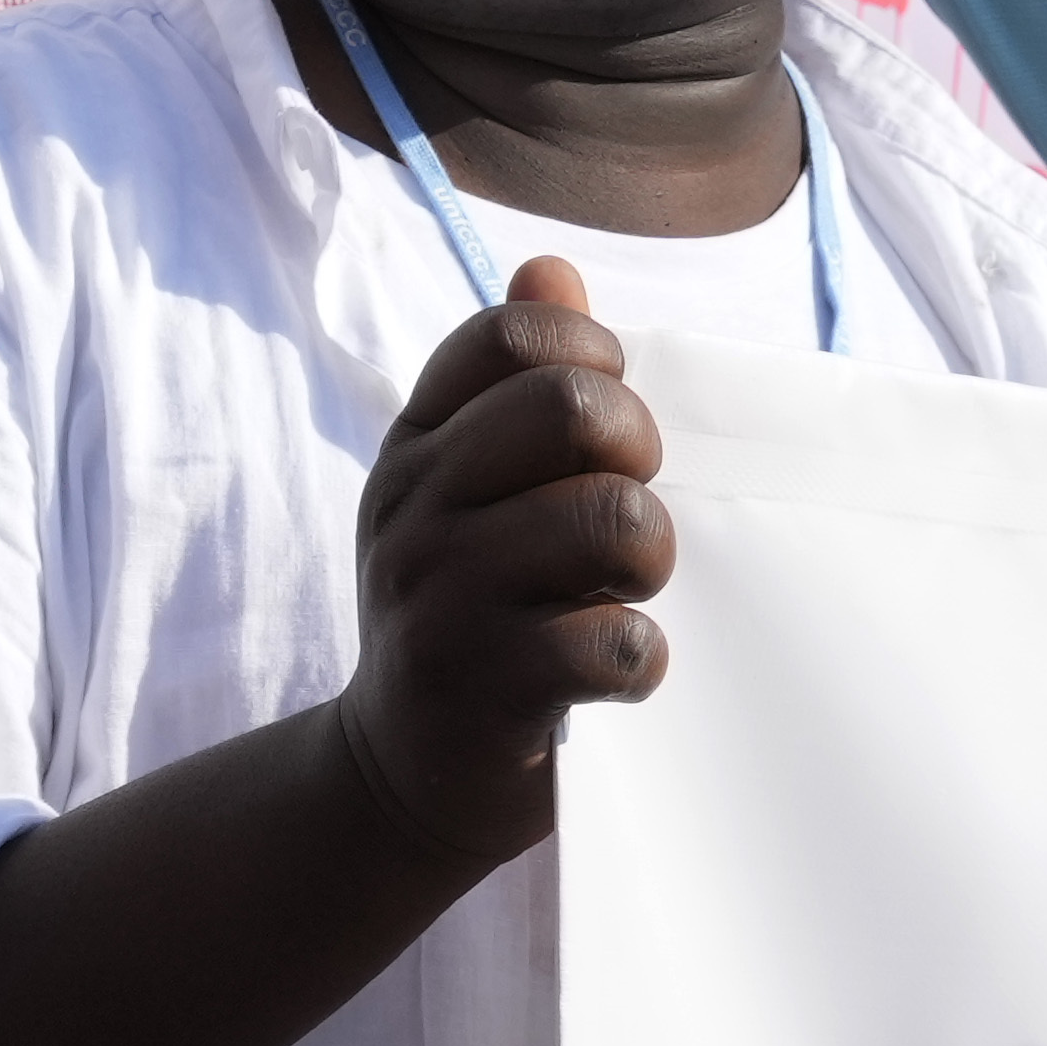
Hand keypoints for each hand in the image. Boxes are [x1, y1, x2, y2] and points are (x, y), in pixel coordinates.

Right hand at [332, 255, 668, 868]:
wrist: (397, 776)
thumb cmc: (461, 617)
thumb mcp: (458, 494)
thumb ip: (505, 386)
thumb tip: (550, 269)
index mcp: (414, 448)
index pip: (511, 336)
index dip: (591, 360)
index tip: (604, 429)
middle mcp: (414, 510)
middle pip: (570, 409)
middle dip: (636, 451)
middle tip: (631, 513)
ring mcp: (443, 599)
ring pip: (610, 519)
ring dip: (649, 556)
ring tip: (624, 592)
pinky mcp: (486, 688)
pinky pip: (614, 643)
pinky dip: (641, 660)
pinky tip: (618, 672)